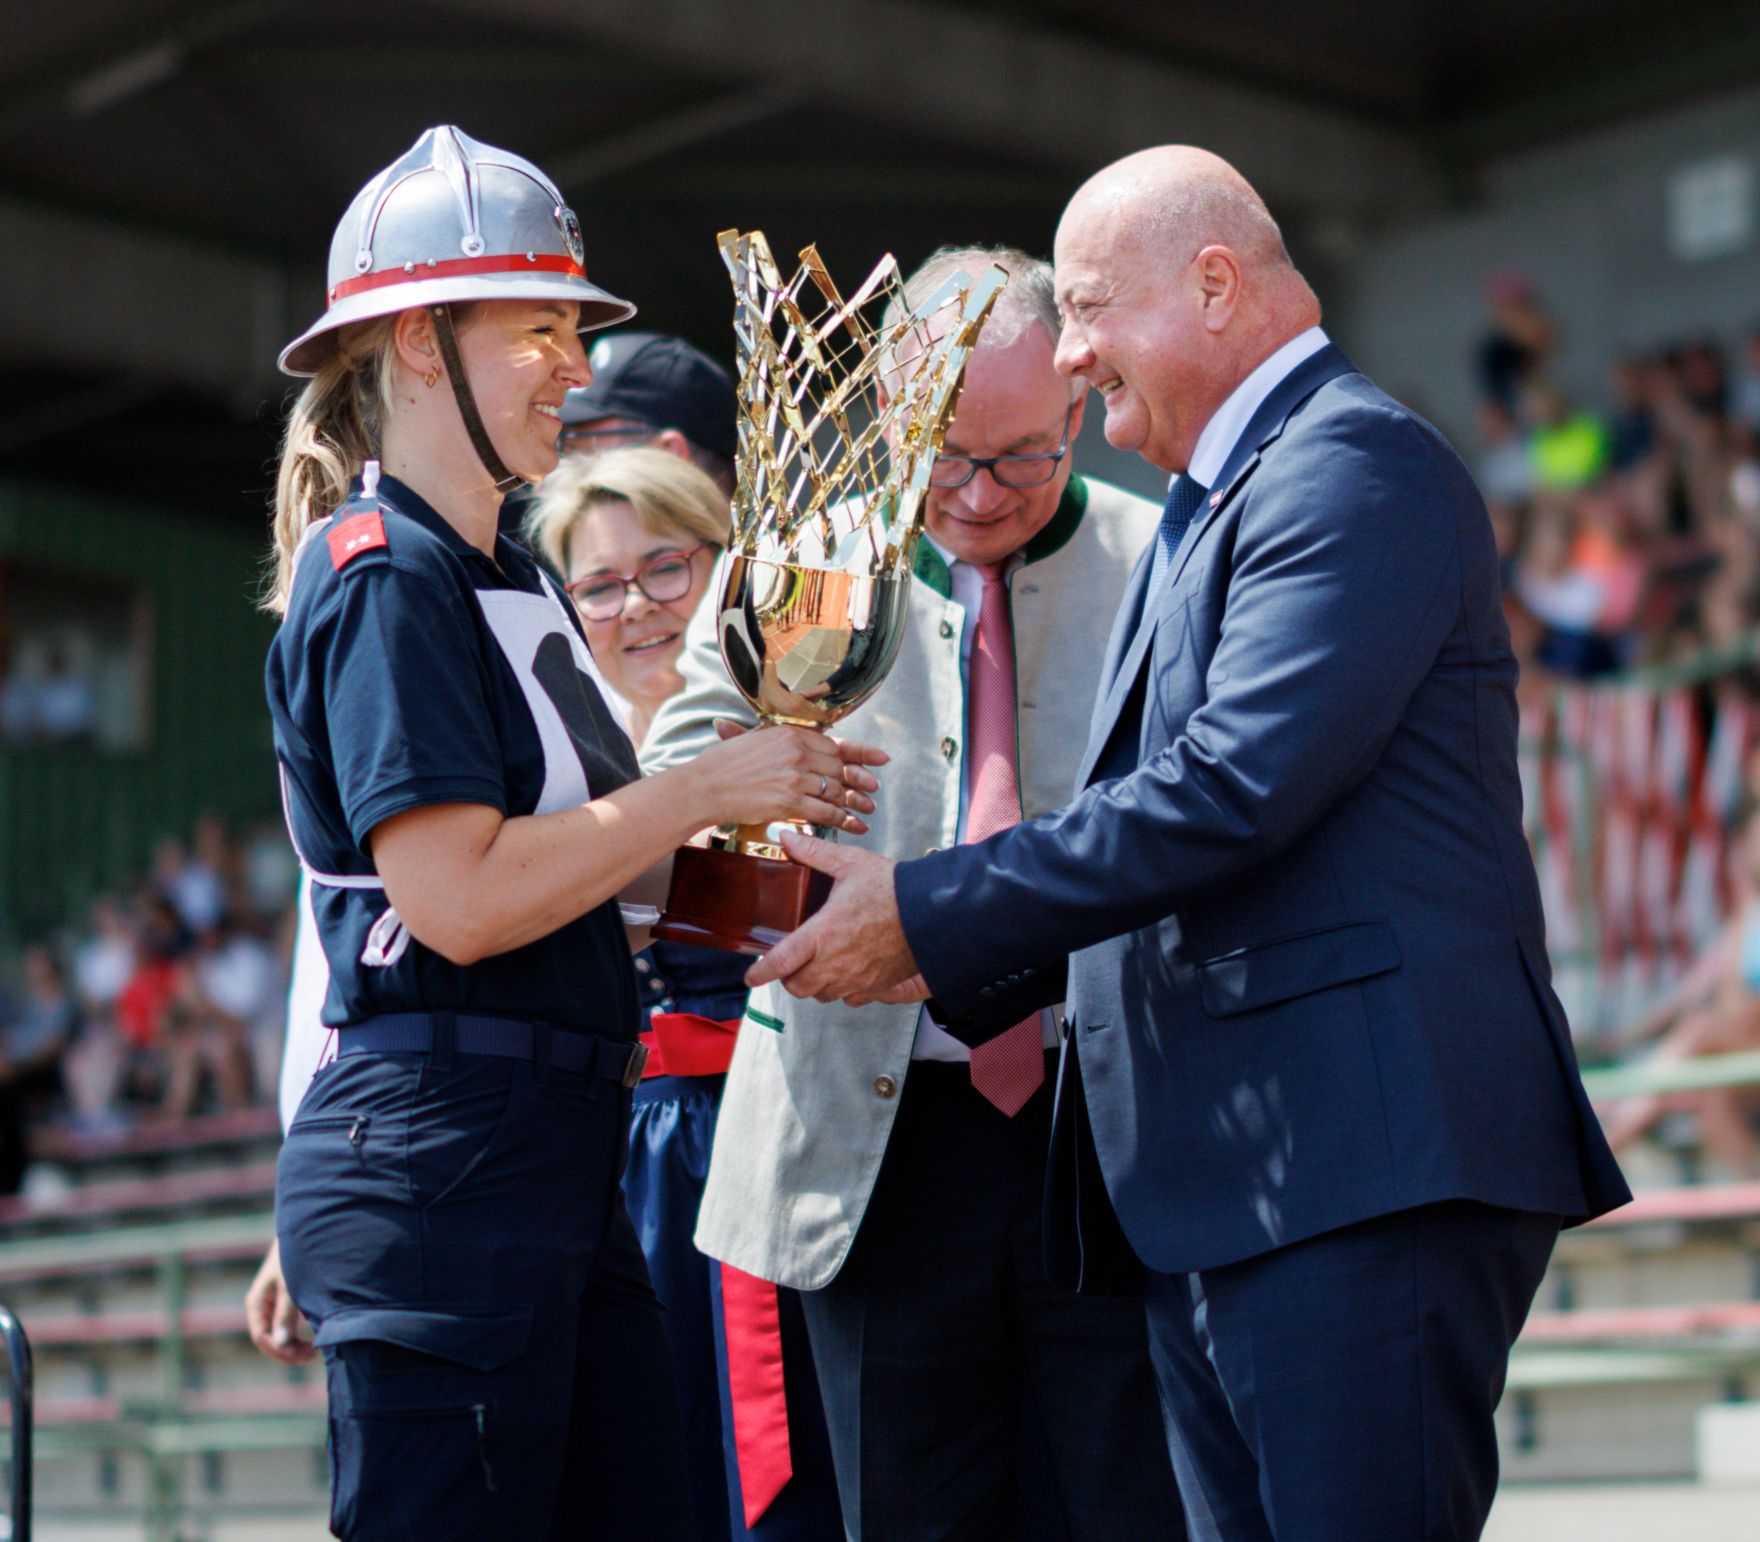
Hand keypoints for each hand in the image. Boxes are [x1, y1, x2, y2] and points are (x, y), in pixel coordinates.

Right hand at [245, 1238, 314, 1364]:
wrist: (303, 1233)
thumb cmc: (293, 1257)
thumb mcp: (290, 1285)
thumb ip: (286, 1313)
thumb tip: (280, 1343)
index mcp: (257, 1303)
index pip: (261, 1336)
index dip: (279, 1350)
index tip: (301, 1355)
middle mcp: (262, 1307)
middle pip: (269, 1338)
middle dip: (287, 1350)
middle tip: (311, 1356)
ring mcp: (273, 1305)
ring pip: (279, 1334)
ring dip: (293, 1345)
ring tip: (313, 1351)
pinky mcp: (286, 1302)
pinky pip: (287, 1326)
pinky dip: (298, 1335)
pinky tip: (313, 1339)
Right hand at [692, 721, 886, 834]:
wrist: (704, 787)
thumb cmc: (723, 764)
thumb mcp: (754, 739)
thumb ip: (781, 740)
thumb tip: (799, 741)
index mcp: (790, 733)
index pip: (835, 744)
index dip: (862, 754)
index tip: (881, 760)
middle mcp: (796, 752)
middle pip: (839, 768)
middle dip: (860, 782)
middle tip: (873, 792)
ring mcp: (794, 777)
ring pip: (835, 791)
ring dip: (853, 803)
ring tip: (865, 811)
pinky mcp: (789, 801)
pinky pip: (824, 812)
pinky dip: (840, 820)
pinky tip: (850, 825)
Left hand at [745, 832, 923, 1002]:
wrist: (933, 912)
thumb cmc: (892, 888)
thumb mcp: (850, 863)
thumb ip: (814, 853)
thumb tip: (786, 837)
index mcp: (823, 933)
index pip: (780, 962)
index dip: (759, 973)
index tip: (751, 975)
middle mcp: (836, 962)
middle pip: (797, 986)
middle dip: (788, 978)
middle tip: (789, 963)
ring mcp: (856, 978)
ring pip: (821, 995)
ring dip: (813, 984)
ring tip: (816, 965)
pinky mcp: (875, 986)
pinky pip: (848, 998)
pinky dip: (840, 989)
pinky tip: (844, 971)